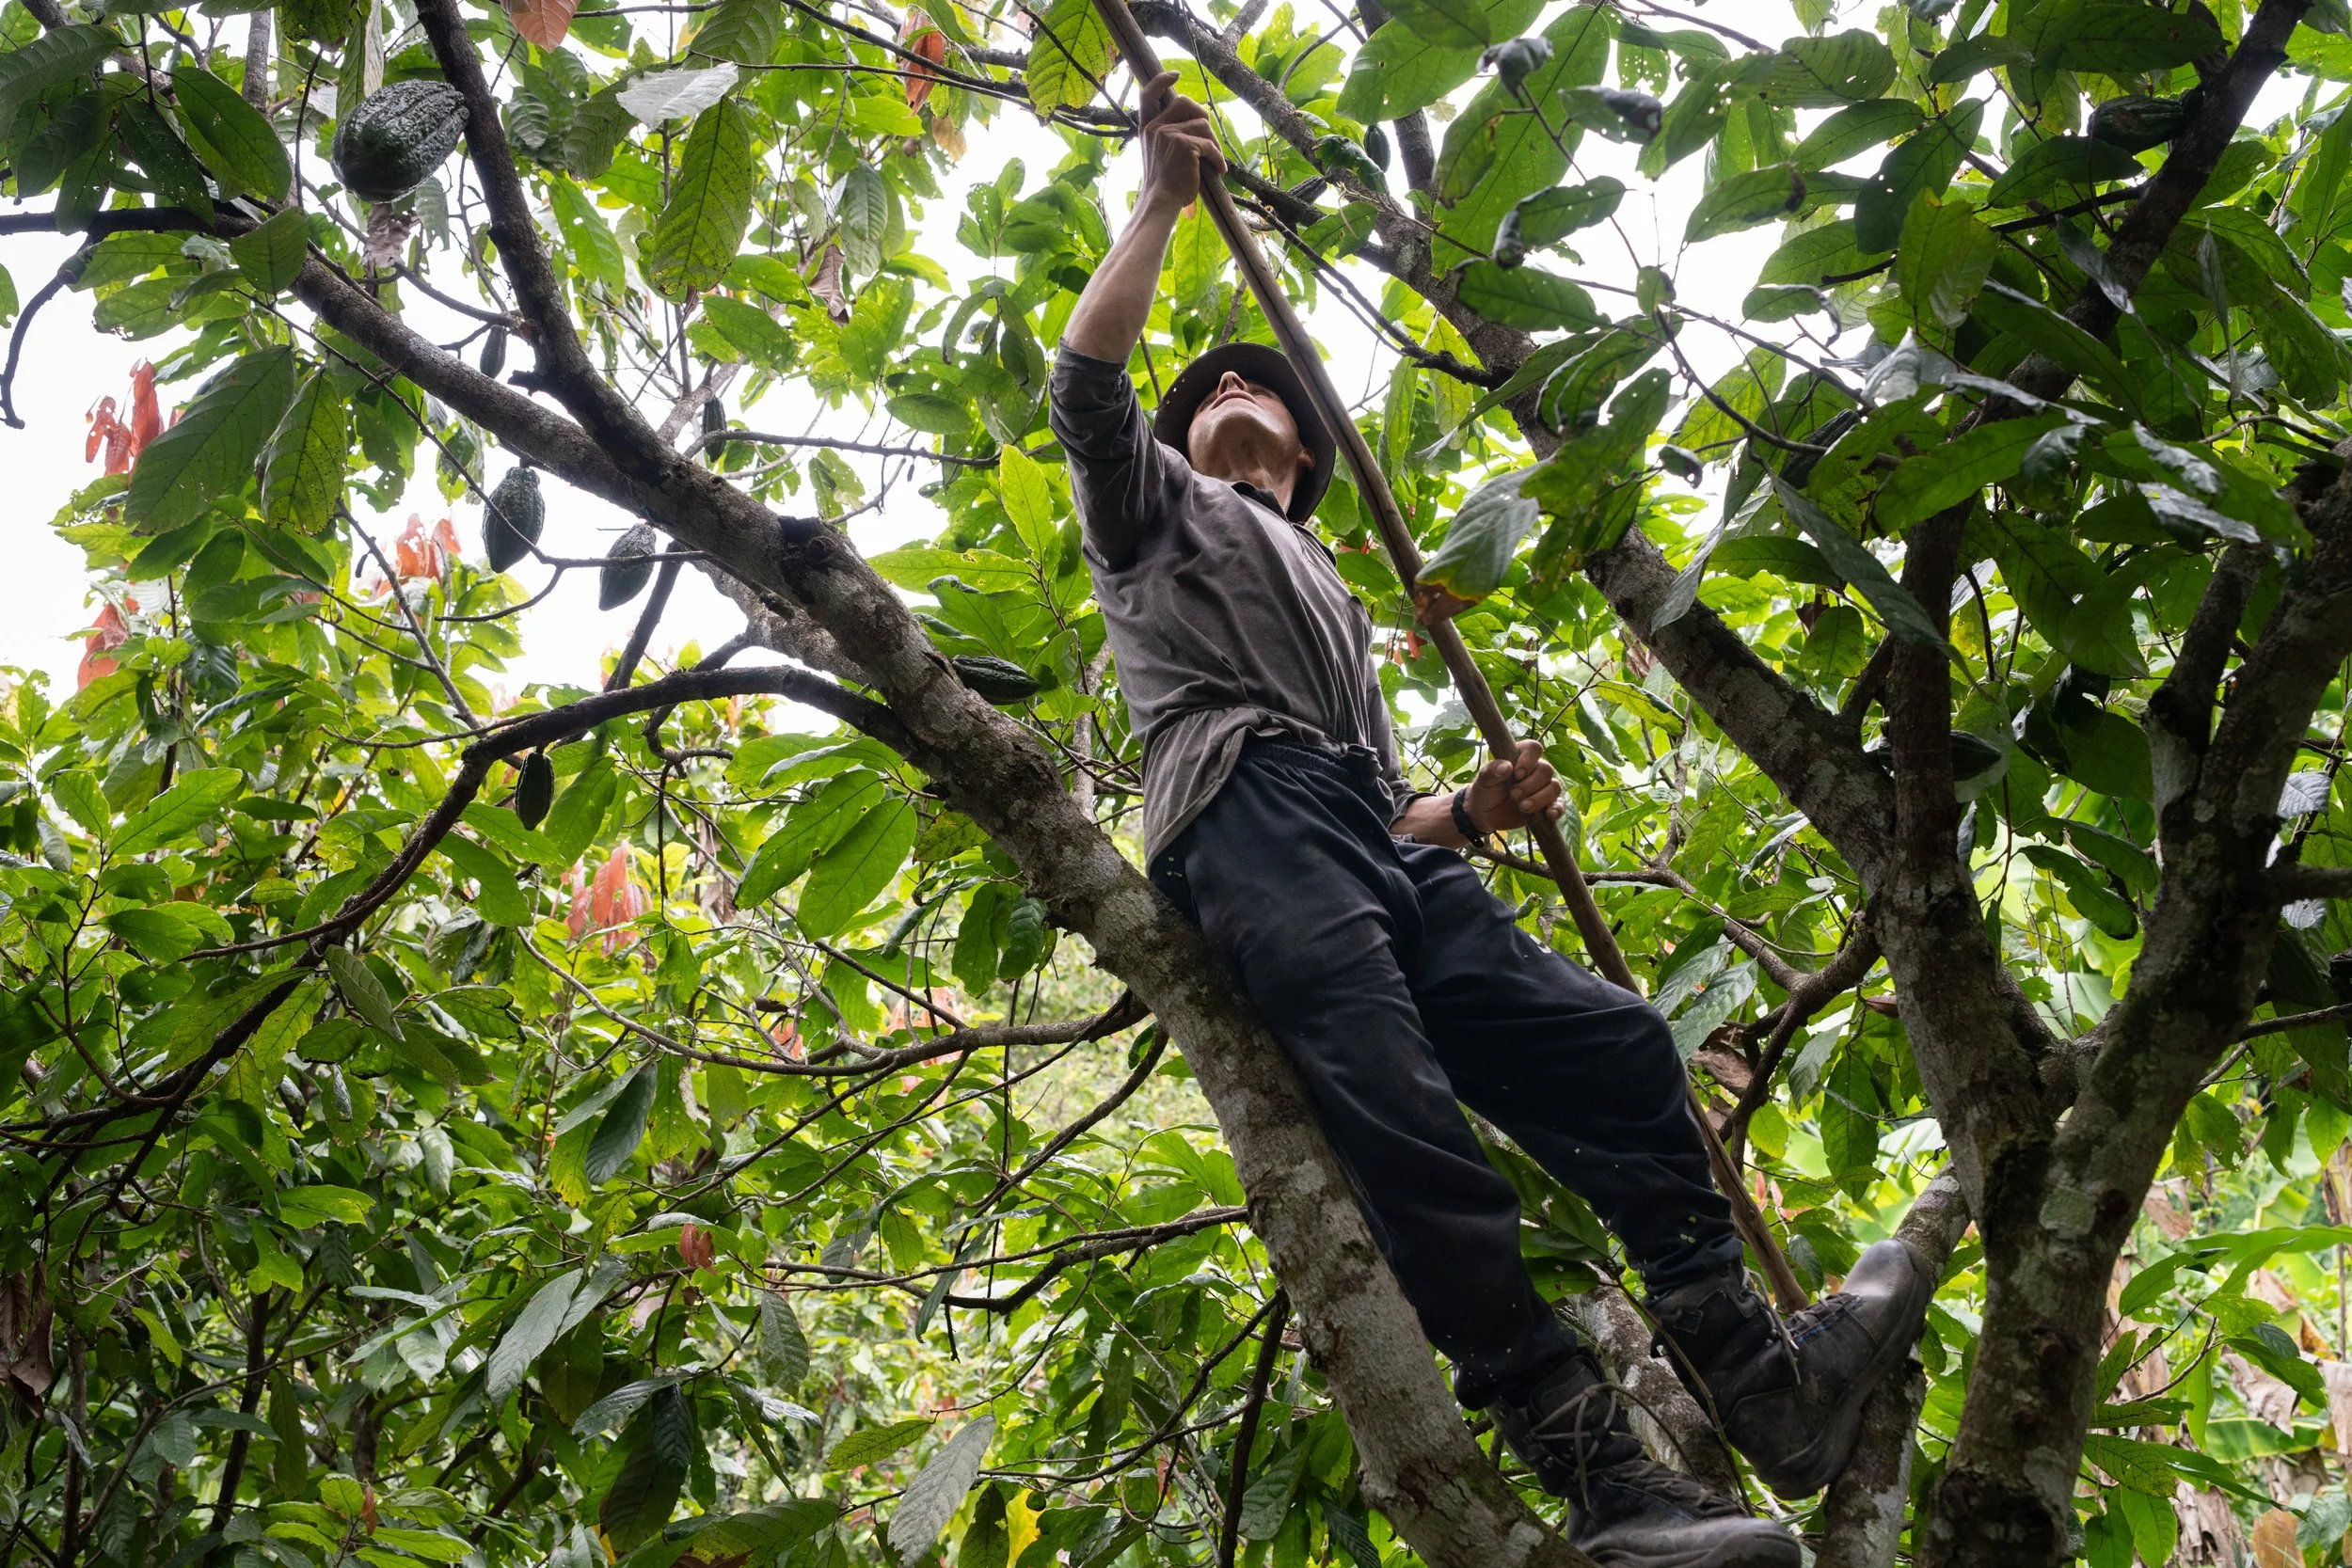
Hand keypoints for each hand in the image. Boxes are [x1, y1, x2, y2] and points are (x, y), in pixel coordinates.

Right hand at [1136, 71, 1224, 216]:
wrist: (1160, 202)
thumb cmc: (1163, 184)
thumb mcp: (1158, 154)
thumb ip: (1169, 136)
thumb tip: (1198, 123)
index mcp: (1147, 128)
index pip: (1148, 94)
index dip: (1161, 80)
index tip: (1174, 75)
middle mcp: (1155, 127)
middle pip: (1185, 102)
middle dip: (1201, 116)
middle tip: (1208, 137)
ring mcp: (1168, 134)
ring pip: (1202, 124)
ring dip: (1212, 141)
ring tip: (1213, 160)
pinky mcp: (1184, 144)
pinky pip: (1209, 144)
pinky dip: (1217, 157)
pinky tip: (1219, 169)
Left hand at [1466, 740, 1563, 834]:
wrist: (1485, 813)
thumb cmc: (1485, 790)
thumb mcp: (1483, 779)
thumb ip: (1492, 770)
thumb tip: (1507, 767)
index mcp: (1521, 756)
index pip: (1534, 748)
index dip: (1529, 760)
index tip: (1517, 774)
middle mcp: (1536, 769)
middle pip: (1546, 770)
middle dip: (1530, 784)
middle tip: (1513, 795)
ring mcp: (1543, 787)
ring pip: (1554, 787)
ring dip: (1540, 798)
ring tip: (1522, 807)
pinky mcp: (1547, 805)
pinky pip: (1560, 805)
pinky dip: (1557, 809)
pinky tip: (1549, 814)